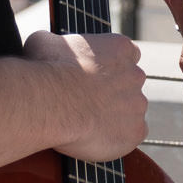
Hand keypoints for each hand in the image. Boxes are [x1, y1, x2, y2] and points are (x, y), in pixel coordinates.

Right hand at [23, 29, 147, 161]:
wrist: (52, 102)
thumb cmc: (47, 70)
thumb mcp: (44, 42)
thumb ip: (55, 43)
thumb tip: (46, 45)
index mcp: (121, 48)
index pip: (126, 55)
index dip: (109, 67)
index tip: (93, 77)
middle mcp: (136, 74)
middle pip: (129, 85)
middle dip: (112, 93)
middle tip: (86, 104)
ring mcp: (138, 104)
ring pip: (130, 112)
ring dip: (113, 117)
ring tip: (86, 124)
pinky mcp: (135, 132)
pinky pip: (131, 137)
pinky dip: (116, 139)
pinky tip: (95, 138)